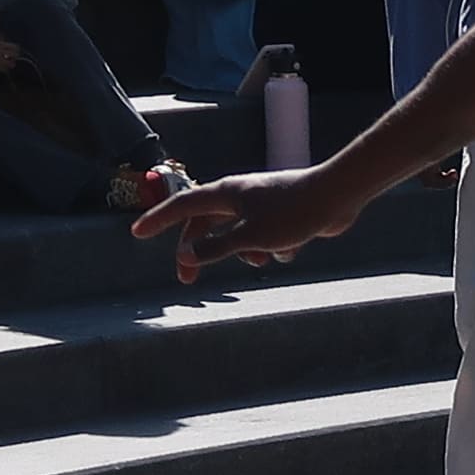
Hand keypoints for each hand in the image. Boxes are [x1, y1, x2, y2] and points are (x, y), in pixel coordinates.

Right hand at [137, 159, 374, 280]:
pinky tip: (294, 246)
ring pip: (238, 236)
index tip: (137, 233)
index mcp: (225, 194)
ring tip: (265, 259)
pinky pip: (266, 239)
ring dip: (246, 254)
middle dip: (198, 252)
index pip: (181, 206)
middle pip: (205, 226)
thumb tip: (187, 256)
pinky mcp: (280, 216)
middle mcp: (238, 196)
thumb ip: (216, 248)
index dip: (158, 220)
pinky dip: (275, 248)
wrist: (337, 196)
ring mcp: (260, 205)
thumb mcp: (250, 238)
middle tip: (188, 280)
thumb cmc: (294, 213)